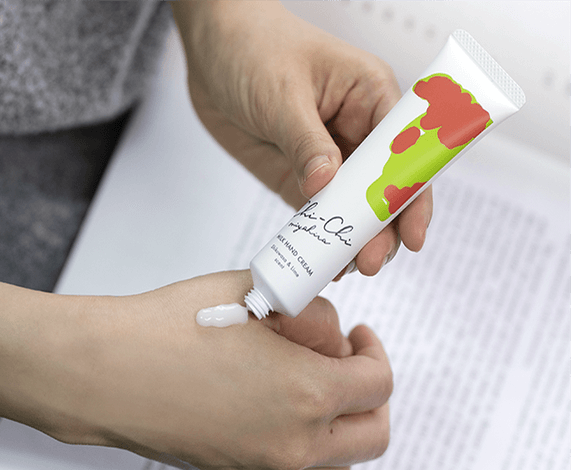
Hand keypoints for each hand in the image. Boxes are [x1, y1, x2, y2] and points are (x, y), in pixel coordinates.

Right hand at [35, 271, 391, 469]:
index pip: (378, 383)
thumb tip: (331, 329)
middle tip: (346, 364)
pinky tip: (280, 413)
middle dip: (371, 395)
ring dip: (344, 430)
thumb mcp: (250, 294)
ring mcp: (265, 469)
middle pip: (373, 434)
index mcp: (306, 393)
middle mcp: (293, 443)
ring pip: (342, 468)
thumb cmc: (168, 327)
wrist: (106, 371)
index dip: (375, 351)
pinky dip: (309, 451)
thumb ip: (307, 310)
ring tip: (316, 394)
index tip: (360, 337)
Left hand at [172, 1, 432, 275]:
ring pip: (351, 206)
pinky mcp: (300, 174)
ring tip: (345, 268)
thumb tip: (325, 185)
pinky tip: (322, 257)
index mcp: (370, 97)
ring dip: (351, 237)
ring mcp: (329, 156)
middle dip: (381, 227)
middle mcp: (357, 130)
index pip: (406, 151)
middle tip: (369, 262)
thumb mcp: (282, 94)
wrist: (211, 47)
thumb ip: (306, 142)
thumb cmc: (253, 47)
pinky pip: (316, 211)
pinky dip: (320, 235)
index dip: (412, 194)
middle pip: (384, 187)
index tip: (411, 232)